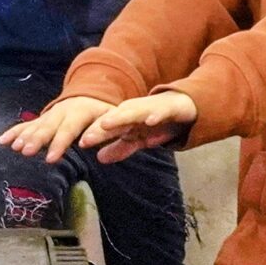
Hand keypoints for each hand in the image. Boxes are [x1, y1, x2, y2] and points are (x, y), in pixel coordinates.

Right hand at [0, 96, 113, 163]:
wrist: (91, 94)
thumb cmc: (104, 112)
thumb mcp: (112, 118)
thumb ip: (104, 132)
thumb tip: (94, 147)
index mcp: (80, 112)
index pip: (69, 129)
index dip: (59, 143)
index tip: (51, 159)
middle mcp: (62, 112)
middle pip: (48, 127)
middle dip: (37, 139)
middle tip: (27, 152)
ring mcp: (50, 114)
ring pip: (35, 125)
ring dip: (24, 136)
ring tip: (15, 147)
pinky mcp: (42, 118)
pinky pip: (26, 125)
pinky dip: (14, 132)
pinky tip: (2, 141)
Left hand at [69, 92, 197, 163]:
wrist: (185, 105)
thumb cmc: (157, 122)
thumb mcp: (139, 139)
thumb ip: (120, 147)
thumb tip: (99, 158)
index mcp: (126, 120)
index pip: (107, 128)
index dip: (94, 135)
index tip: (80, 143)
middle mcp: (135, 113)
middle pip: (115, 120)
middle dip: (100, 128)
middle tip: (85, 138)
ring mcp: (151, 109)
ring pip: (134, 112)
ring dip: (121, 117)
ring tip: (106, 124)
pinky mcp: (169, 108)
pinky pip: (162, 111)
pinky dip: (156, 115)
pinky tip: (149, 121)